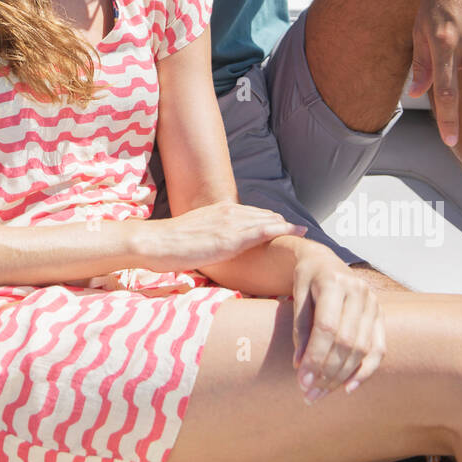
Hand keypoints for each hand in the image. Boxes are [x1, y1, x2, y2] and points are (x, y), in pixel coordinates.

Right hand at [146, 200, 308, 272]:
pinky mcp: (231, 237)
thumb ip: (211, 238)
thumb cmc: (169, 244)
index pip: (254, 214)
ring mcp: (231, 223)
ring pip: (269, 221)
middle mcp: (229, 212)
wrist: (155, 242)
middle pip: (266, 216)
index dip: (272, 222)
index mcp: (220, 211)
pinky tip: (297, 234)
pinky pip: (263, 231)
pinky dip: (283, 231)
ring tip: (306, 235)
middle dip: (284, 225)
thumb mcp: (195, 236)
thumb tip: (216, 250)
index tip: (287, 229)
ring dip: (288, 227)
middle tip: (303, 235)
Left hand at [292, 253, 384, 401]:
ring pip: (361, 349)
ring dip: (341, 377)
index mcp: (333, 282)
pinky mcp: (380, 315)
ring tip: (322, 394)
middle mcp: (358, 292)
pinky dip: (365, 371)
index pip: (326, 328)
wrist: (324, 259)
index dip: (315, 357)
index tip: (301, 381)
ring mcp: (373, 303)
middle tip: (310, 395)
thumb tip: (300, 366)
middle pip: (345, 342)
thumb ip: (301, 328)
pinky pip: (378, 349)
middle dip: (327, 373)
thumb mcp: (297, 294)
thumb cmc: (306, 278)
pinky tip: (348, 388)